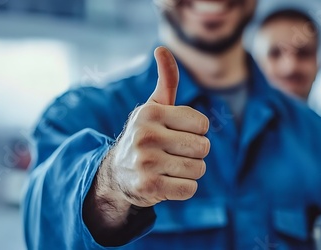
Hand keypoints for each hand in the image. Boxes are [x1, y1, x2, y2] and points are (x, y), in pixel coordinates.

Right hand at [105, 46, 210, 207]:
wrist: (117, 173)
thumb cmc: (145, 135)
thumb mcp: (153, 107)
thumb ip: (166, 80)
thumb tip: (162, 48)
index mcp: (150, 112)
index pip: (203, 125)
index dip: (196, 132)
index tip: (178, 134)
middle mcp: (145, 135)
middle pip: (203, 148)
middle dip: (194, 153)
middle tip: (173, 153)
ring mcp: (146, 162)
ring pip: (198, 169)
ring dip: (190, 172)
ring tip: (169, 167)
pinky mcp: (148, 187)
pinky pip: (189, 189)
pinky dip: (184, 188)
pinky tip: (166, 182)